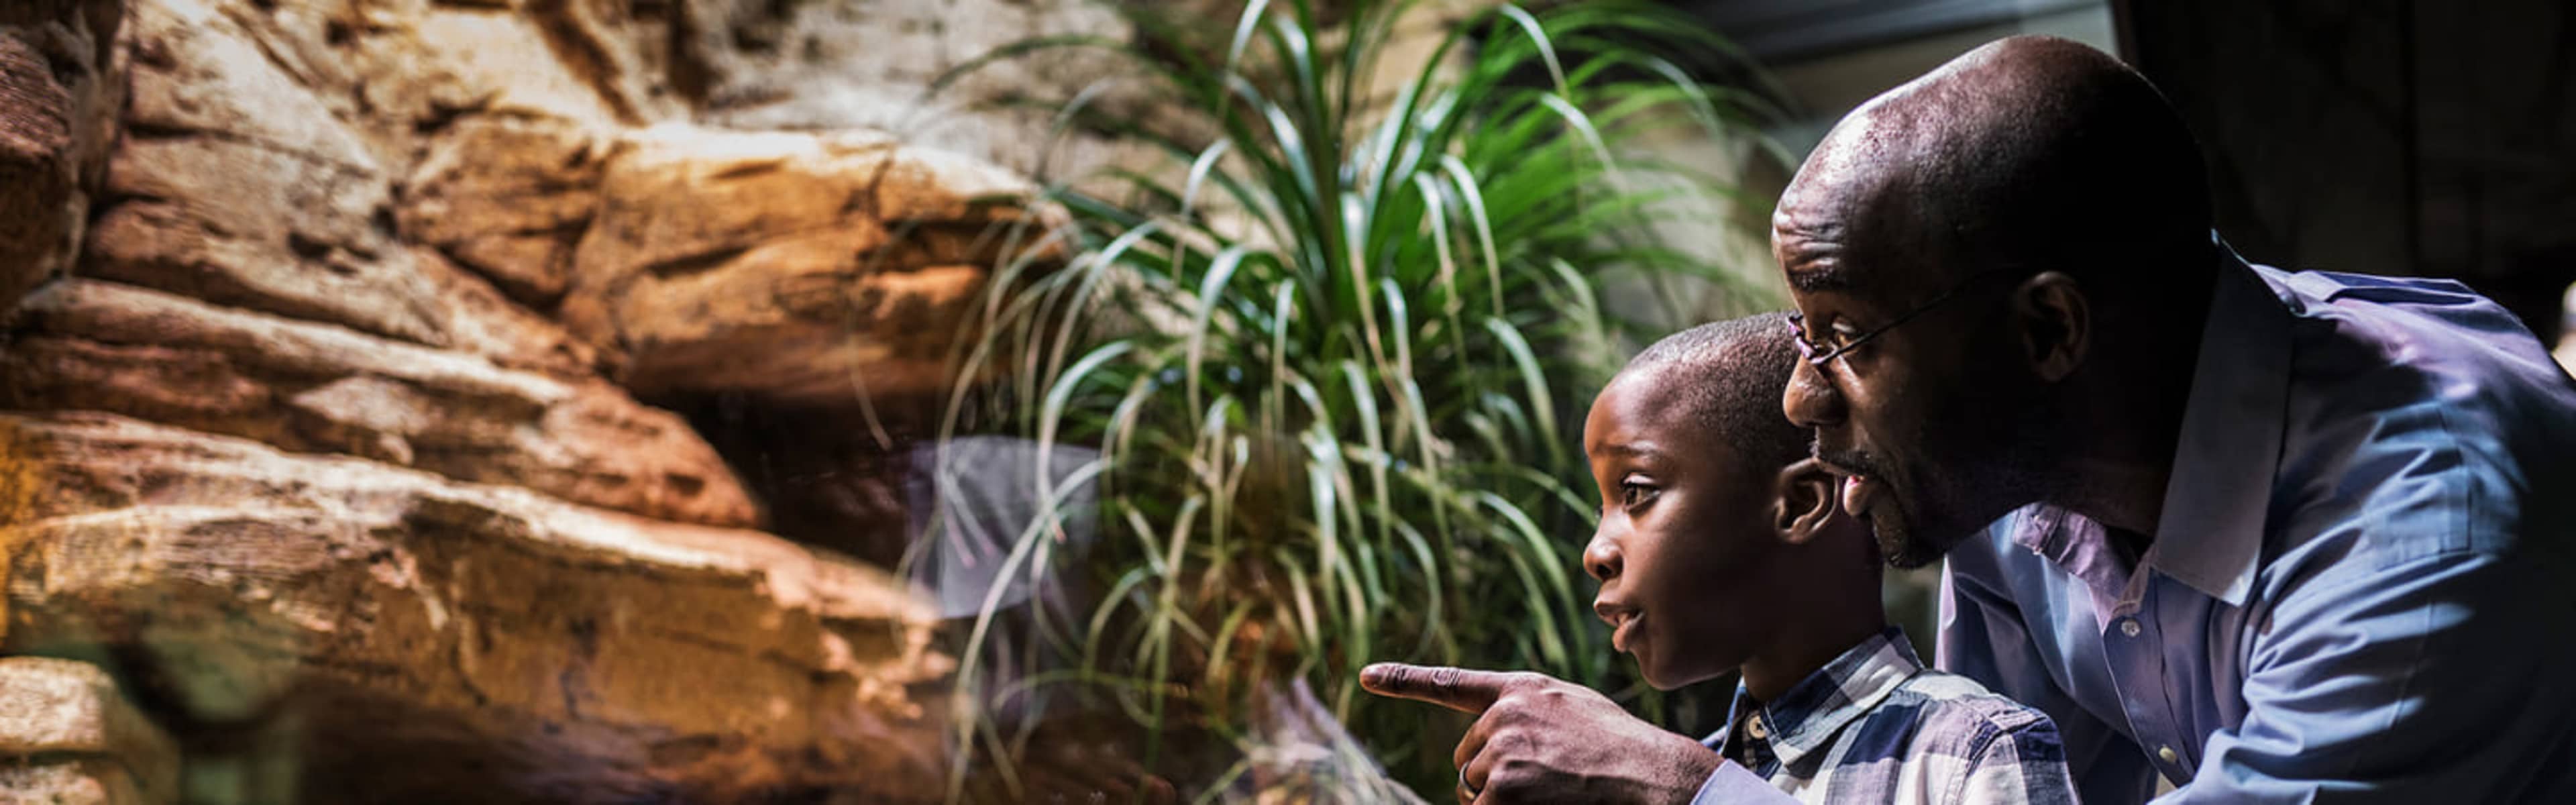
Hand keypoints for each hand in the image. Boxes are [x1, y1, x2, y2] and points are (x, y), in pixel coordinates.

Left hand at [1360, 663, 1723, 803]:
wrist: (1647, 774)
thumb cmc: (1617, 747)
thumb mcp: (1572, 710)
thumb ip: (1528, 712)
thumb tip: (1492, 739)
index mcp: (1521, 690)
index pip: (1451, 683)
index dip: (1403, 680)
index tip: (1366, 676)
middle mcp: (1504, 714)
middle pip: (1467, 758)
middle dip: (1490, 775)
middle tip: (1541, 778)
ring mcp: (1501, 750)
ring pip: (1471, 788)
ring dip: (1497, 798)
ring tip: (1548, 789)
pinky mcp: (1501, 787)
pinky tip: (1541, 801)